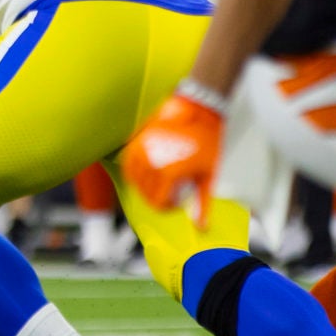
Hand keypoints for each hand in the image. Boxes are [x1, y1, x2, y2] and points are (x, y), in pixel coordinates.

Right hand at [119, 86, 226, 224]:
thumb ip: (202, 203)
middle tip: (170, 193)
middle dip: (157, 197)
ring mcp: (142, 150)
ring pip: (134, 180)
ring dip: (144, 186)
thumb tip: (201, 227)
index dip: (168, 207)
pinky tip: (144, 172)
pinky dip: (133, 172)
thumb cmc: (207, 141)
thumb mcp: (208, 175)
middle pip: (145, 193)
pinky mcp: (138, 139)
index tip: (178, 203)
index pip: (159, 203)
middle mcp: (151, 163)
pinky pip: (127, 162)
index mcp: (169, 174)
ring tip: (157, 183)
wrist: (198, 108)